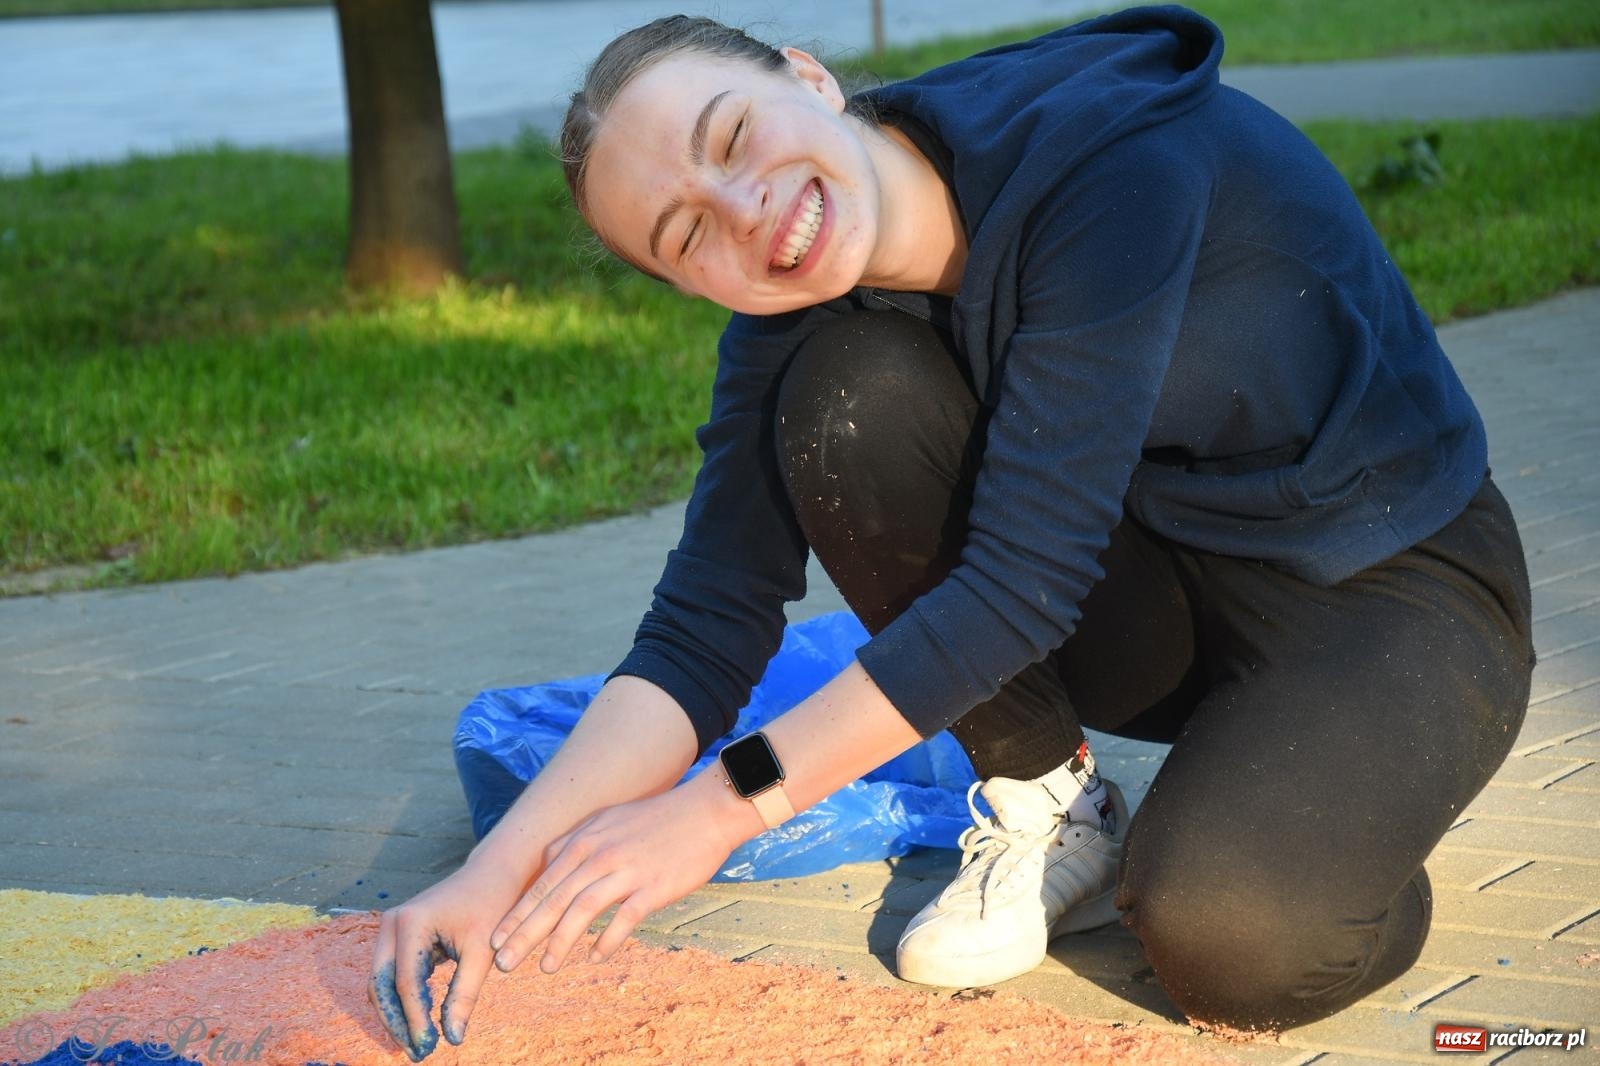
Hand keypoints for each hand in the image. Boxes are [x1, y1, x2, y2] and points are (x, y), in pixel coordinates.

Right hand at [369, 858, 527, 1059]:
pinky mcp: (398, 934)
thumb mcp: (482, 953)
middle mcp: (393, 922)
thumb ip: (464, 995)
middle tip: (416, 1053)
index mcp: (412, 922)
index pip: (405, 982)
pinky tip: (421, 1021)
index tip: (428, 1048)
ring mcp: (391, 927)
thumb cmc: (492, 908)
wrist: (493, 875)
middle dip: (396, 1022)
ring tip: (417, 1044)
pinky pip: (390, 973)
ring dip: (396, 1013)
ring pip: (381, 982)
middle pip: (381, 984)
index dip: (414, 1020)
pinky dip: (401, 999)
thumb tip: (453, 1038)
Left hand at [489, 781, 745, 973]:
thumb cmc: (657, 818)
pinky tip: (595, 957)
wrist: (706, 811)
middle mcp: (600, 854)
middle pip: (553, 899)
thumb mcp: (608, 820)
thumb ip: (578, 842)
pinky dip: (607, 941)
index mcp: (586, 839)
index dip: (518, 912)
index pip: (542, 882)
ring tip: (544, 967)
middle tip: (503, 963)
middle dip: (524, 933)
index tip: (496, 938)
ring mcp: (627, 870)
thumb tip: (549, 863)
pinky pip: (624, 919)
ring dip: (559, 942)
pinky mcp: (653, 886)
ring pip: (582, 910)